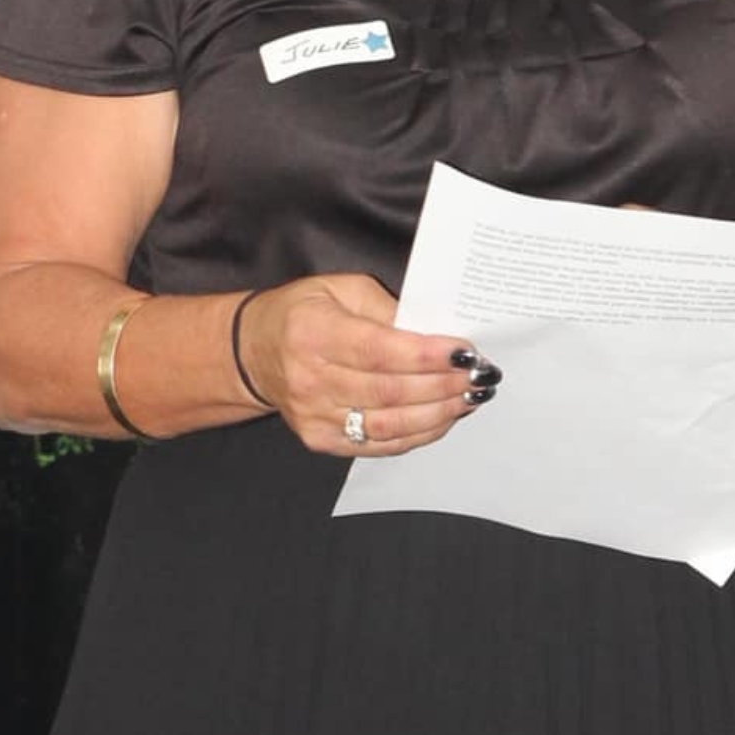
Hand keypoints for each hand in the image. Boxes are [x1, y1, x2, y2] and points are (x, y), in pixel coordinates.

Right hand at [246, 274, 491, 458]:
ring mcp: (314, 416)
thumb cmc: (304, 313)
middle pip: (390, 392)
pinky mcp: (321, 440)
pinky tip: (442, 417)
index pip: (378, 351)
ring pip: (390, 425)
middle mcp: (309, 379)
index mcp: (312, 332)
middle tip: (479, 376)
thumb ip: (387, 309)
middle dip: (443, 386)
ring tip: (469, 397)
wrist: (255, 352)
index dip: (426, 356)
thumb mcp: (342, 289)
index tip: (464, 352)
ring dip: (438, 413)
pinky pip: (380, 445)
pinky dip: (418, 434)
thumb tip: (436, 333)